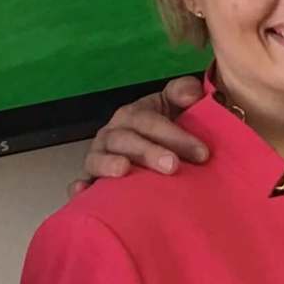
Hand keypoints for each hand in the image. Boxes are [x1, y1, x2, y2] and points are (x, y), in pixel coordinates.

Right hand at [71, 75, 208, 194]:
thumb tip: (191, 94)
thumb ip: (184, 92)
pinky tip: (83, 191)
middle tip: (173, 166)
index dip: (175, 135)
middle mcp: (112, 134)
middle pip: (126, 140)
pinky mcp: (91, 180)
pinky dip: (80, 186)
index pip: (150, 121)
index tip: (202, 153)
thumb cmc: (165, 132)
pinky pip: (82, 182)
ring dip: (109, 164)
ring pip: (98, 158)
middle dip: (149, 152)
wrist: (151, 154)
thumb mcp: (175, 105)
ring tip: (123, 170)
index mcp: (132, 115)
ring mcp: (98, 157)